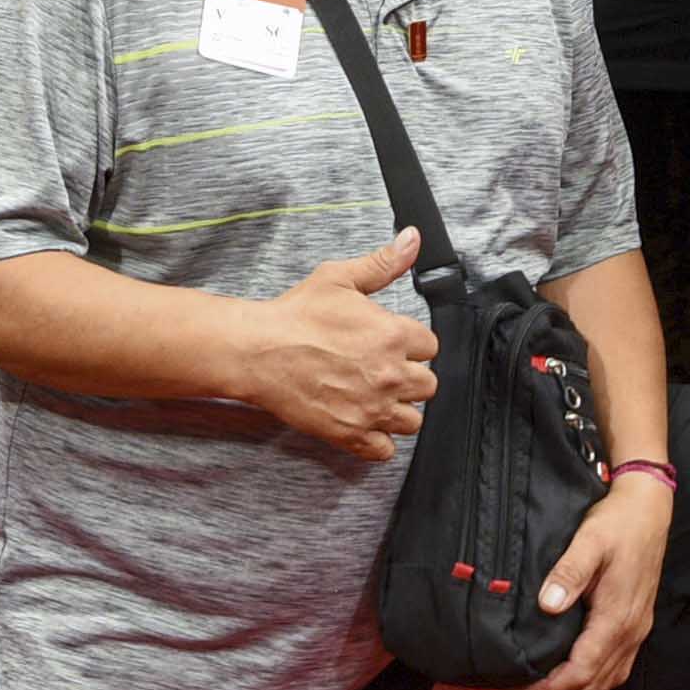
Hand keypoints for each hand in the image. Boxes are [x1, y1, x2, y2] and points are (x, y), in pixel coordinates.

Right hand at [243, 231, 438, 460]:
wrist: (259, 351)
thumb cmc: (296, 314)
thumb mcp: (340, 278)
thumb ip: (383, 262)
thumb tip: (413, 239)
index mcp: (392, 335)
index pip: (430, 346)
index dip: (412, 344)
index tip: (394, 344)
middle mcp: (389, 375)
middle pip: (427, 385)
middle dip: (410, 377)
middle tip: (385, 370)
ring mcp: (372, 409)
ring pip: (412, 421)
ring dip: (399, 410)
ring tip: (378, 397)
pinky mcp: (351, 434)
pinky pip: (385, 450)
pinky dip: (379, 441)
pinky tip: (365, 422)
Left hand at [521, 475, 675, 689]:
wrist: (650, 508)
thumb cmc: (618, 522)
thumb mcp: (590, 539)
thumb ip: (569, 573)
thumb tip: (548, 605)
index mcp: (616, 618)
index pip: (581, 671)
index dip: (548, 689)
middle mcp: (630, 632)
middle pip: (592, 686)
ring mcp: (636, 631)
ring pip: (606, 682)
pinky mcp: (637, 624)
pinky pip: (615, 669)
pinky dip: (591, 680)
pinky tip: (571, 673)